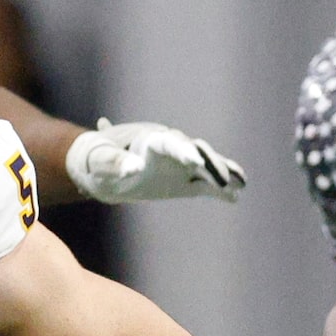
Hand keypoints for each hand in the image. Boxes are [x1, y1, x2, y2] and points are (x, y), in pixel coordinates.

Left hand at [66, 119, 245, 203]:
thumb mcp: (99, 160)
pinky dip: (219, 190)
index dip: (183, 151)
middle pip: (196, 151)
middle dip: (211, 164)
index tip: (195, 163)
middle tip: (225, 180)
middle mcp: (170, 147)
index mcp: (150, 138)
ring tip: (240, 184)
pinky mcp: (181, 181)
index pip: (171, 142)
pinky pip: (204, 184)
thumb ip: (114, 162)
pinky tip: (234, 197)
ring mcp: (178, 164)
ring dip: (223, 174)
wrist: (98, 167)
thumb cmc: (95, 158)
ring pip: (206, 166)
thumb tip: (133, 168)